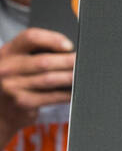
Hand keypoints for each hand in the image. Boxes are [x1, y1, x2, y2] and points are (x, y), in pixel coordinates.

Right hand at [0, 27, 74, 144]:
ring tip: (83, 74)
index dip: (52, 39)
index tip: (69, 45)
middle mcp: (6, 68)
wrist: (0, 112)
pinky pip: (52, 96)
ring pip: (50, 79)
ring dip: (71, 76)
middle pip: (44, 61)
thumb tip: (69, 51)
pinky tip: (76, 90)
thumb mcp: (16, 63)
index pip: (30, 37)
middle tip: (84, 60)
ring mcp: (13, 87)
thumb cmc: (16, 81)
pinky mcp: (23, 103)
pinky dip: (67, 93)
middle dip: (68, 60)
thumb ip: (34, 54)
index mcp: (7, 52)